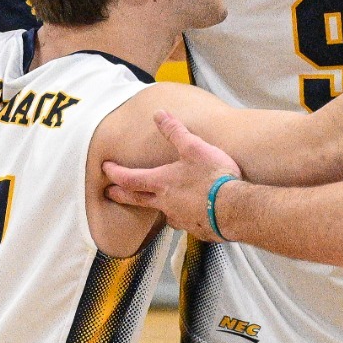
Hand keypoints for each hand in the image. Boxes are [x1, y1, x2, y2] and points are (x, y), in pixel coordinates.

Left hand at [103, 110, 243, 240]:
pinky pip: (185, 222)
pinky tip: (192, 214)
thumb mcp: (194, 148)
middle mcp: (166, 203)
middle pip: (136, 200)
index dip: (115, 173)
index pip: (129, 178)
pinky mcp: (196, 228)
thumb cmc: (214, 178)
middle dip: (121, 195)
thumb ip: (175, 132)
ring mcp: (180, 218)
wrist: (236, 208)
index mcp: (162, 182)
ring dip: (155, 207)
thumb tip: (159, 114)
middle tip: (110, 193)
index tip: (106, 169)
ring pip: (162, 213)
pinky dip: (184, 217)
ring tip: (155, 204)